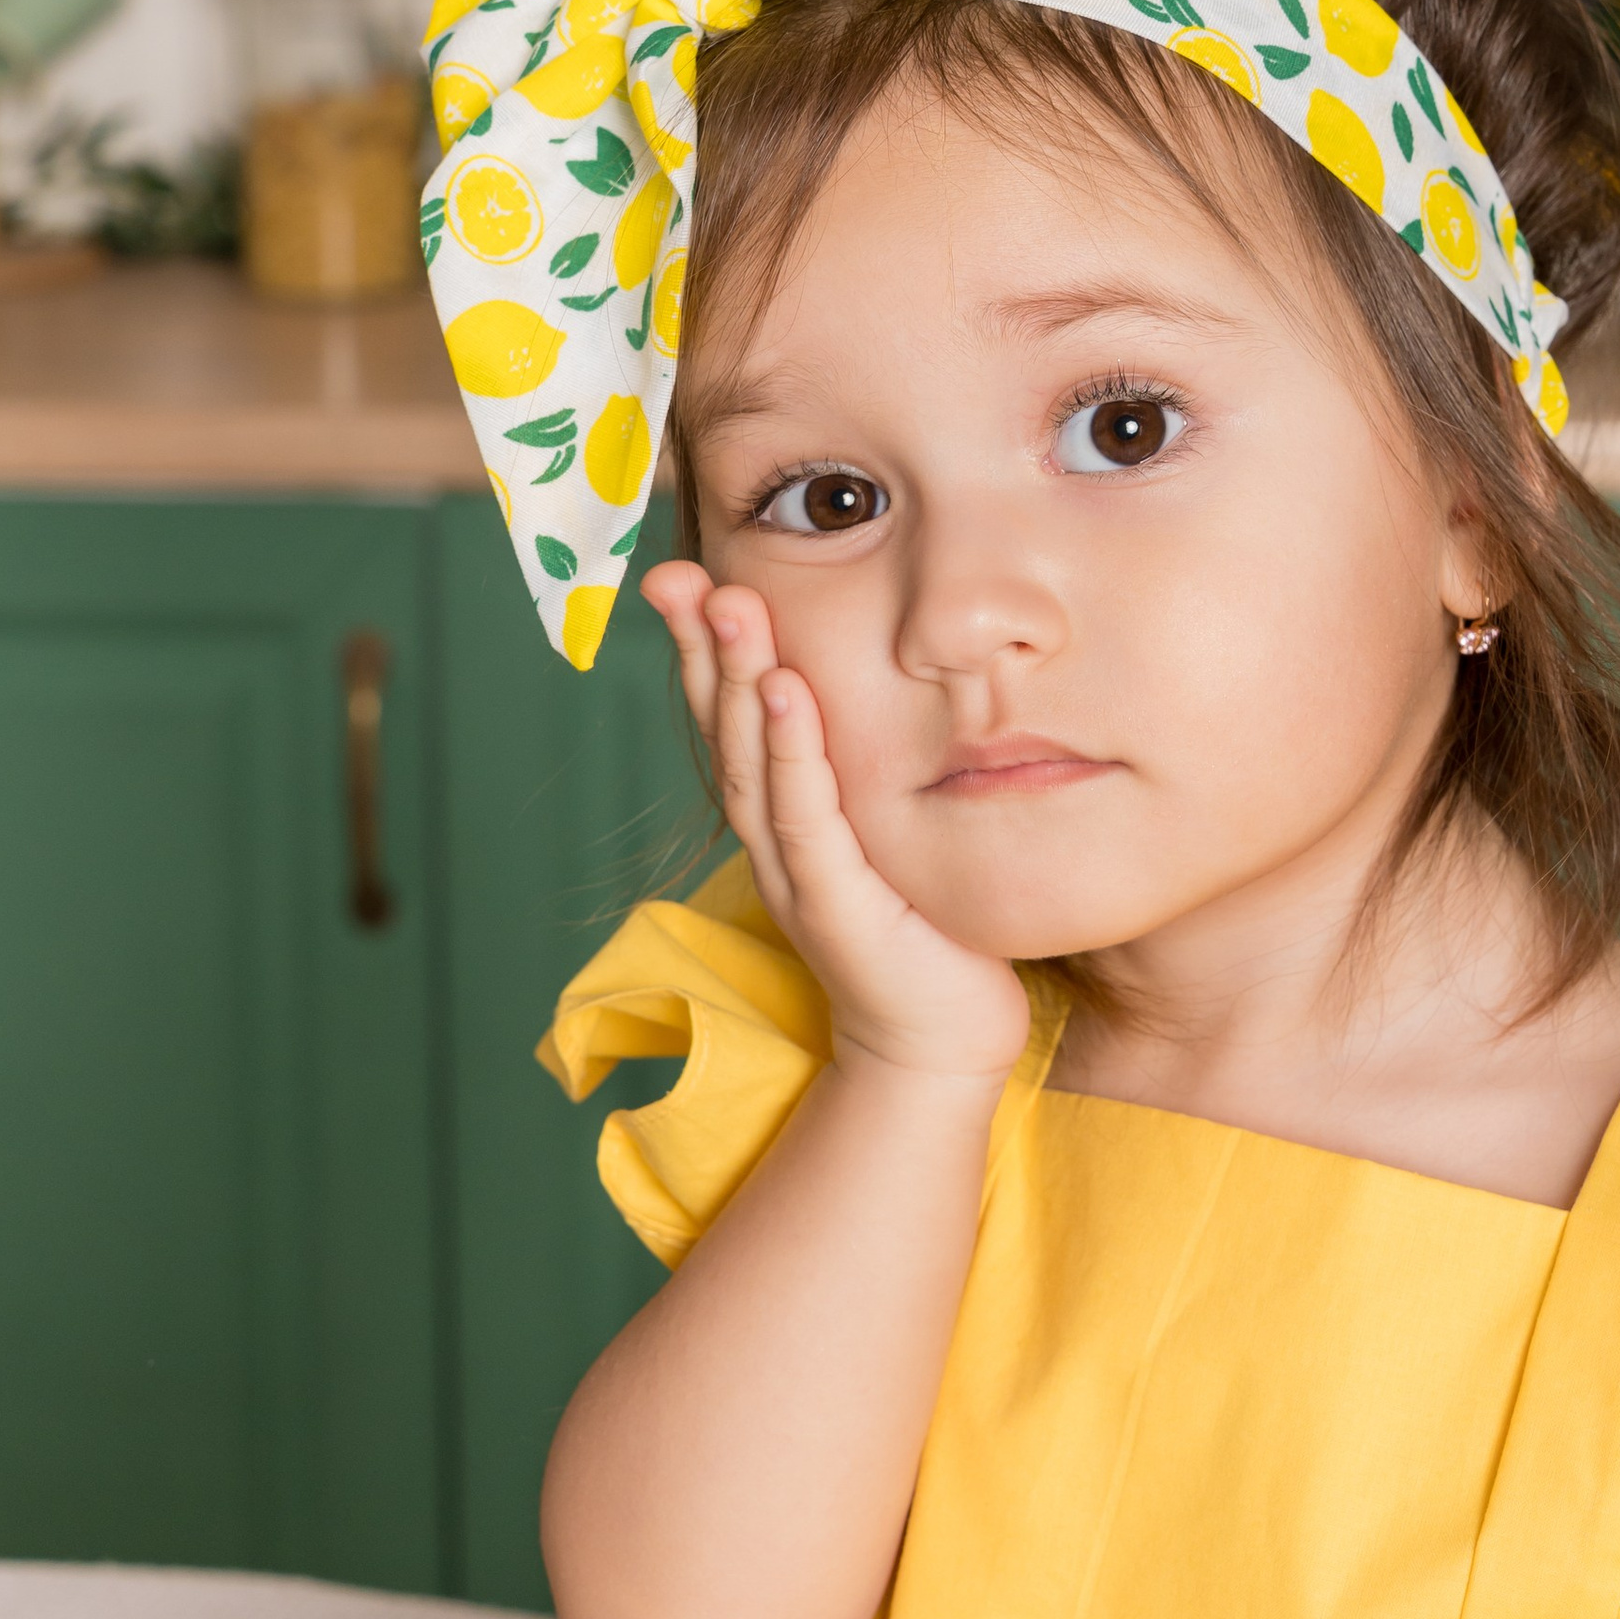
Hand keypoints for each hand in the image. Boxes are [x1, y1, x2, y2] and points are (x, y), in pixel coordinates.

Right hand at [644, 563, 1034, 1086]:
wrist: (940, 1047)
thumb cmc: (923, 932)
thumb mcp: (886, 833)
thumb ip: (863, 769)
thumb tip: (874, 683)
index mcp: (780, 817)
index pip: (730, 719)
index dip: (702, 648)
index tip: (685, 574)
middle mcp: (771, 840)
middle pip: (721, 728)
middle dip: (700, 646)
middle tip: (679, 572)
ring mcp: (795, 874)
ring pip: (751, 762)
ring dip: (736, 679)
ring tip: (730, 605)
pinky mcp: (834, 905)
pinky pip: (805, 815)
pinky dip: (792, 751)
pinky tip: (785, 691)